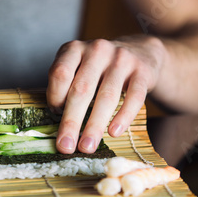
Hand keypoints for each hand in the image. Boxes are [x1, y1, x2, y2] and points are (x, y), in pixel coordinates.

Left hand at [47, 36, 166, 153]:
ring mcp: (121, 59)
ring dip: (95, 125)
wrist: (140, 52)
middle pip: (82, 89)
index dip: (55, 97)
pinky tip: (114, 132)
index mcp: (74, 49)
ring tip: (87, 147)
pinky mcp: (142, 71)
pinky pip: (134, 97)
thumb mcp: (78, 67)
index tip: (55, 115)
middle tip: (66, 147)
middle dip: (71, 122)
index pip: (60, 74)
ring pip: (107, 96)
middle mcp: (97, 50)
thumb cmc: (99, 68)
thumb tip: (59, 127)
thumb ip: (67, 87)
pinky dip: (123, 116)